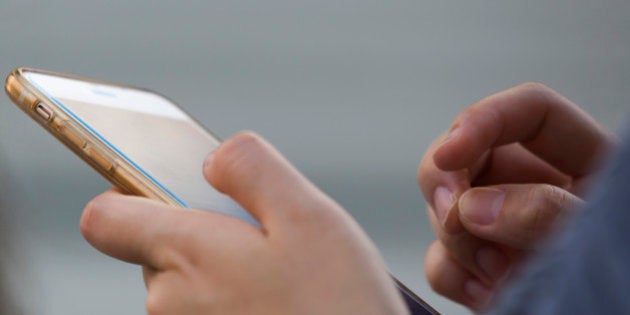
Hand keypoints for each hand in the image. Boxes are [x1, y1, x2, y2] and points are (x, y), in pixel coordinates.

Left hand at [80, 132, 407, 314]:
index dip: (130, 192)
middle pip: (157, 243)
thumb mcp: (309, 215)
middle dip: (205, 229)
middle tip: (265, 237)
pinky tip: (278, 302)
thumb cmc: (337, 304)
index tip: (172, 187)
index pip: (106, 217)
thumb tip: (214, 159)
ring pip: (188, 278)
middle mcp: (171, 303)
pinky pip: (206, 309)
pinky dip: (234, 297)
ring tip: (281, 276)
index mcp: (186, 254)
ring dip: (225, 266)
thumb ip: (252, 169)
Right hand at [417, 83, 615, 309]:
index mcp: (584, 162)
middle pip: (470, 154)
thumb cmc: (626, 277)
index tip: (449, 155)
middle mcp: (536, 187)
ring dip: (458, 242)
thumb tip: (471, 207)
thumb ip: (545, 213)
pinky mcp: (482, 264)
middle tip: (451, 216)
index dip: (482, 121)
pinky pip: (442, 258)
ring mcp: (504, 226)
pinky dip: (452, 275)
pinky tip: (485, 293)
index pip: (529, 111)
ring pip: (447, 207)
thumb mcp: (598, 235)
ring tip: (500, 275)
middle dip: (447, 181)